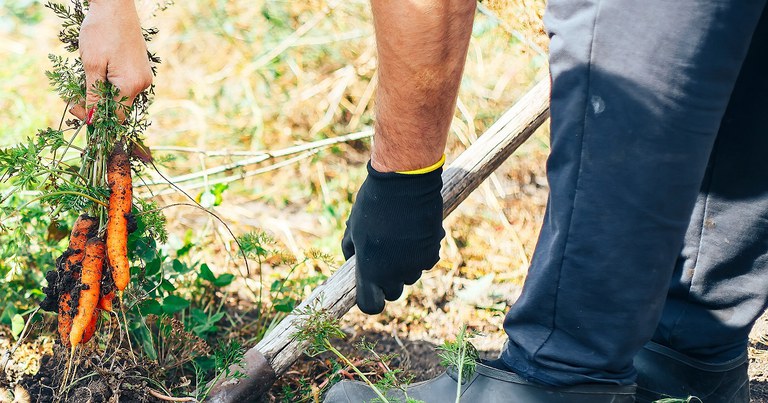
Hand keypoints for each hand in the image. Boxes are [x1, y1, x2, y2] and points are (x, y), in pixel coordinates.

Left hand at [70, 0, 151, 122]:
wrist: (116, 6)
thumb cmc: (102, 31)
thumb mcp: (92, 64)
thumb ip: (93, 93)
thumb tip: (92, 117)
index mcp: (131, 85)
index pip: (115, 116)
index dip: (95, 118)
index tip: (75, 109)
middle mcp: (142, 84)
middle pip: (118, 108)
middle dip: (96, 105)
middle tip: (74, 97)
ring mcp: (143, 76)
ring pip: (120, 97)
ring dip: (102, 94)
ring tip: (83, 81)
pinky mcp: (140, 68)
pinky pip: (125, 85)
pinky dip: (110, 85)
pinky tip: (97, 74)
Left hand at [342, 161, 444, 313]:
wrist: (405, 183)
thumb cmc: (373, 204)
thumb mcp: (353, 227)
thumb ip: (352, 250)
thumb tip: (353, 260)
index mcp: (370, 270)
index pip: (370, 305)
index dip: (370, 299)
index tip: (370, 287)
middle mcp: (395, 274)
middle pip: (393, 292)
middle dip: (388, 280)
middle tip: (384, 257)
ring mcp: (416, 265)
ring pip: (410, 276)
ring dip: (405, 265)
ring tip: (399, 239)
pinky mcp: (432, 253)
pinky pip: (424, 262)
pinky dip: (420, 253)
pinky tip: (414, 232)